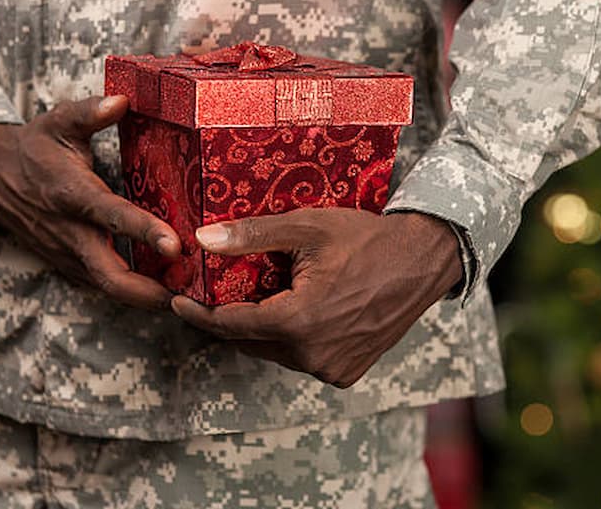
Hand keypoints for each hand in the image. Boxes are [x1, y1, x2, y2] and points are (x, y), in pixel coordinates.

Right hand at [0, 96, 180, 308]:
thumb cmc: (35, 148)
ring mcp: (71, 254)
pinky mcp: (73, 264)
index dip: (144, 232)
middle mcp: (72, 232)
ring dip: (149, 297)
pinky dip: (136, 292)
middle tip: (192, 296)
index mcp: (72, 195)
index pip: (111, 216)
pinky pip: (107, 284)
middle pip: (110, 276)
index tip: (175, 245)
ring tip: (192, 297)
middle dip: (150, 293)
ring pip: (110, 287)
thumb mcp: (58, 122)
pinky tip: (170, 289)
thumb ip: (90, 113)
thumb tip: (122, 101)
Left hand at [171, 209, 462, 387]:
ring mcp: (332, 368)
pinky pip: (303, 359)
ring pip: (276, 353)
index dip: (199, 313)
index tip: (178, 301)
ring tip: (263, 298)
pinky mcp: (347, 373)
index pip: (230, 325)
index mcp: (298, 321)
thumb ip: (251, 236)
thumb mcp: (307, 228)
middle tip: (218, 294)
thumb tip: (202, 239)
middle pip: (250, 342)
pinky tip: (297, 313)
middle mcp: (313, 354)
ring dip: (263, 330)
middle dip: (230, 320)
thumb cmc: (366, 239)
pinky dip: (292, 341)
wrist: (422, 260)